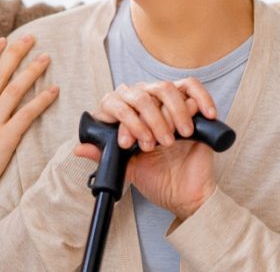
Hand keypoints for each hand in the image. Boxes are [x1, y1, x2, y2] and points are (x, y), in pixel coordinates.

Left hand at [75, 78, 216, 218]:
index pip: (115, 103)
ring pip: (164, 89)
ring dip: (170, 114)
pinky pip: (192, 88)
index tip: (129, 145)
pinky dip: (198, 98)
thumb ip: (104, 157)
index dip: (124, 122)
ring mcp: (165, 103)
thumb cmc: (153, 178)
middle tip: (155, 145)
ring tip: (175, 139)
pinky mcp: (190, 106)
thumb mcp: (126, 168)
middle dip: (148, 120)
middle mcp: (141, 104)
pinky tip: (203, 114)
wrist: (184, 194)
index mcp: (123, 115)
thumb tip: (79, 148)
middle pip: (140, 95)